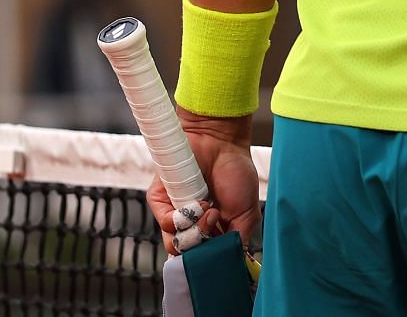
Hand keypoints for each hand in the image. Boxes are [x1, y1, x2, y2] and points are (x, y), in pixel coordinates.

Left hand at [144, 110, 259, 254]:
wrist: (221, 143)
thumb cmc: (236, 173)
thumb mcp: (247, 212)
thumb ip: (239, 240)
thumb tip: (234, 263)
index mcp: (209, 230)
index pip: (203, 257)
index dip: (210, 259)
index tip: (221, 253)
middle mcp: (189, 225)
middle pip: (186, 255)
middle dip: (202, 246)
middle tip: (216, 223)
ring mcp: (173, 214)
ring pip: (174, 243)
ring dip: (194, 231)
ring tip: (210, 211)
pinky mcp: (159, 202)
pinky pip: (164, 223)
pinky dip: (184, 216)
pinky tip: (201, 202)